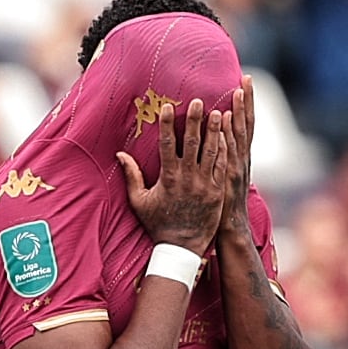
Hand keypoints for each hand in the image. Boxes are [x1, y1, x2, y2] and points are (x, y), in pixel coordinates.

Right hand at [118, 98, 229, 252]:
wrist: (181, 248)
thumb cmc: (158, 224)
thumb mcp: (139, 201)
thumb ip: (131, 176)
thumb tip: (119, 154)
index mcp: (168, 178)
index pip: (168, 144)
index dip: (168, 124)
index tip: (168, 106)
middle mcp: (188, 178)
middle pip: (193, 143)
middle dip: (195, 120)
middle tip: (198, 100)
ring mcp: (205, 184)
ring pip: (211, 152)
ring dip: (215, 131)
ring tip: (219, 113)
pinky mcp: (217, 192)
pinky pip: (222, 166)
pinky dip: (224, 150)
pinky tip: (227, 136)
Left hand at [219, 79, 254, 239]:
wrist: (229, 230)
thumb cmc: (221, 205)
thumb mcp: (223, 180)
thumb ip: (220, 160)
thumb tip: (214, 141)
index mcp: (240, 157)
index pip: (244, 125)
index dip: (245, 104)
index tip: (243, 82)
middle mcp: (242, 158)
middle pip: (246, 123)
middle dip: (246, 100)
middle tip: (246, 77)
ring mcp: (237, 166)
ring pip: (238, 133)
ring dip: (238, 111)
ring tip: (236, 91)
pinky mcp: (227, 176)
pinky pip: (226, 150)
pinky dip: (226, 134)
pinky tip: (223, 118)